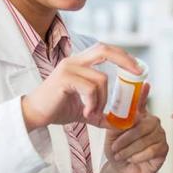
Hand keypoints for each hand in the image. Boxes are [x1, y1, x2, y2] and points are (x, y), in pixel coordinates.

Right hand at [21, 43, 140, 130]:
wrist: (33, 115)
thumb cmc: (57, 109)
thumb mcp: (84, 109)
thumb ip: (101, 112)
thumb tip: (121, 123)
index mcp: (79, 62)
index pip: (105, 50)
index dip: (123, 55)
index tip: (138, 68)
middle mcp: (74, 60)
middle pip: (104, 50)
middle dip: (125, 60)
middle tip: (137, 74)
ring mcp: (68, 68)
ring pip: (101, 79)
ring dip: (102, 100)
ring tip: (93, 113)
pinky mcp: (64, 79)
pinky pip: (90, 89)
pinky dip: (93, 103)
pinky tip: (85, 113)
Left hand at [105, 83, 168, 172]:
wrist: (124, 172)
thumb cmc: (118, 152)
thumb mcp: (111, 137)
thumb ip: (116, 124)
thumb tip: (117, 116)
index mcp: (138, 116)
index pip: (141, 102)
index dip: (143, 93)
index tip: (145, 84)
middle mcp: (151, 122)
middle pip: (143, 124)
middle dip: (126, 137)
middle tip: (114, 147)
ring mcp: (160, 134)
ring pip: (145, 139)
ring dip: (129, 149)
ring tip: (119, 155)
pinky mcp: (164, 148)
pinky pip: (151, 150)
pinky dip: (137, 156)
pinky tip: (132, 159)